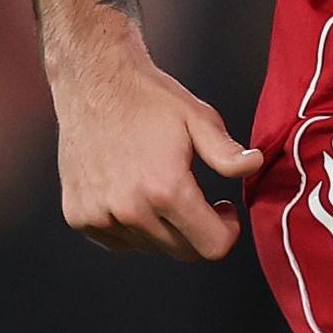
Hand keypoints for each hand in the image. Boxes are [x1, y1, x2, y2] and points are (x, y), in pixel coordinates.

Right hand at [50, 37, 261, 258]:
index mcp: (166, 190)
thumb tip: (254, 166)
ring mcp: (100, 216)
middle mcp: (130, 210)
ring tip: (158, 186)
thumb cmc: (148, 98)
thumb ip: (227, 153)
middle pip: (182, 251)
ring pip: (150, 247)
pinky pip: (118, 241)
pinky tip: (131, 192)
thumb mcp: (198, 119)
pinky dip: (131, 226)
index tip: (223, 211)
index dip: (227, 231)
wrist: (93, 81)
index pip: (212, 246)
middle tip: (196, 198)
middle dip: (197, 230)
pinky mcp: (79, 216)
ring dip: (162, 228)